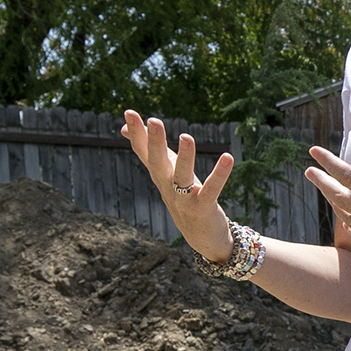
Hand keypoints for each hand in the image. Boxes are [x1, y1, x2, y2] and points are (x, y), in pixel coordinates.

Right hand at [119, 112, 235, 259]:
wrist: (202, 238)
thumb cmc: (184, 198)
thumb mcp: (165, 172)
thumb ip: (149, 150)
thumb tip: (123, 127)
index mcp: (159, 175)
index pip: (144, 152)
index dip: (137, 133)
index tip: (129, 112)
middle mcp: (168, 187)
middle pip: (157, 163)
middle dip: (155, 142)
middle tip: (154, 120)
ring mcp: (184, 199)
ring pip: (181, 177)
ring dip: (184, 157)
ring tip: (186, 137)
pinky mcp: (203, 208)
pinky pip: (211, 190)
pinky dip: (220, 174)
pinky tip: (228, 157)